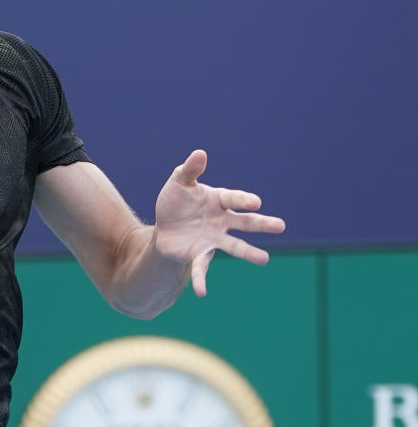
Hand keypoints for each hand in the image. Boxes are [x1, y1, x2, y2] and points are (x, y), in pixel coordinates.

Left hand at [154, 150, 284, 296]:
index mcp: (218, 200)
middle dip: (261, 224)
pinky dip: (201, 280)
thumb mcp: (179, 182)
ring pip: (234, 246)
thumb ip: (190, 170)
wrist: (164, 226)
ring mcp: (214, 239)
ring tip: (264, 260)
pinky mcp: (200, 254)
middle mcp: (221, 221)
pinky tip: (201, 293)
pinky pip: (201, 269)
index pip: (233, 199)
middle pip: (245, 222)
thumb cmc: (176, 201)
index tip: (255, 203)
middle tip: (281, 226)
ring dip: (249, 253)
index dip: (243, 200)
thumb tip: (200, 153)